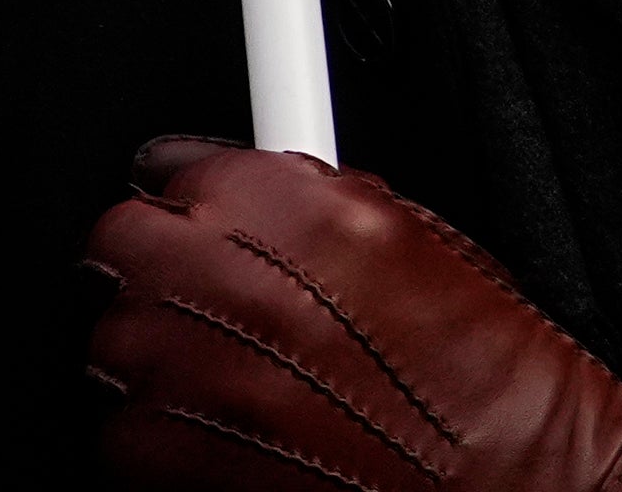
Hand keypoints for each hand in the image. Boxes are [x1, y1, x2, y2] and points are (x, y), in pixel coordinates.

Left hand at [90, 141, 621, 491]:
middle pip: (120, 245)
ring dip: (163, 360)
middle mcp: (216, 274)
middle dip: (163, 277)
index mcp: (282, 205)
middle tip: (223, 322)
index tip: (191, 229)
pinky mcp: (158, 455)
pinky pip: (121, 429)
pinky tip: (245, 450)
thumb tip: (255, 195)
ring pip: (110, 339)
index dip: (184, 208)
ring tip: (256, 399)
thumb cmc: (511, 402)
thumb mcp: (429, 250)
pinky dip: (165, 442)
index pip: (162, 167)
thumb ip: (316, 207)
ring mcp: (178, 365)